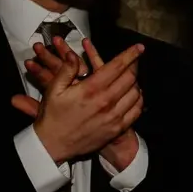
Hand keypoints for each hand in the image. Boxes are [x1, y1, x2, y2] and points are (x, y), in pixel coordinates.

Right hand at [14, 37, 144, 163]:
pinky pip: (136, 111)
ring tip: (131, 77)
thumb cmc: (53, 116)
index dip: (130, 54)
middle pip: (130, 78)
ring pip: (135, 93)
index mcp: (91, 89)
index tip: (139, 47)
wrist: (53, 144)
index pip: (117, 66)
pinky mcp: (116, 128)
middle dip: (134, 65)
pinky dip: (138, 100)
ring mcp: (113, 116)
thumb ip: (66, 69)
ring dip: (135, 82)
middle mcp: (106, 102)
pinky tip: (133, 95)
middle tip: (133, 60)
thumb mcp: (53, 89)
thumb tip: (74, 54)